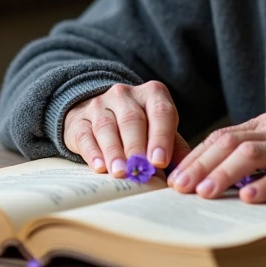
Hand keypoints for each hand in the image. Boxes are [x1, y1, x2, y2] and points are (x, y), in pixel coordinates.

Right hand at [62, 82, 190, 177]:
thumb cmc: (140, 128)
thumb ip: (174, 148)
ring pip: (107, 126)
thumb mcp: (160, 131)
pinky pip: (85, 134)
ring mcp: (100, 104)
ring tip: (120, 172)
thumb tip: (185, 171)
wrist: (100, 115)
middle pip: (132, 120)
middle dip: (136, 147)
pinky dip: (93, 152)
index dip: (161, 137)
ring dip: (114, 152)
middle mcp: (125, 95)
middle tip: (140, 169)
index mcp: (153, 94)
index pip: (160, 112)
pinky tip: (99, 167)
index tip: (160, 161)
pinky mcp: (79, 119)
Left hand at [167, 112, 265, 203]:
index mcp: (265, 123)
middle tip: (179, 186)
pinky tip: (248, 198)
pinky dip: (264, 186)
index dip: (196, 155)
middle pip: (229, 143)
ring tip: (204, 192)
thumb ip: (255, 151)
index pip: (222, 136)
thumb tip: (214, 174)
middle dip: (200, 164)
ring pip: (250, 155)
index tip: (175, 174)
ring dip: (223, 174)